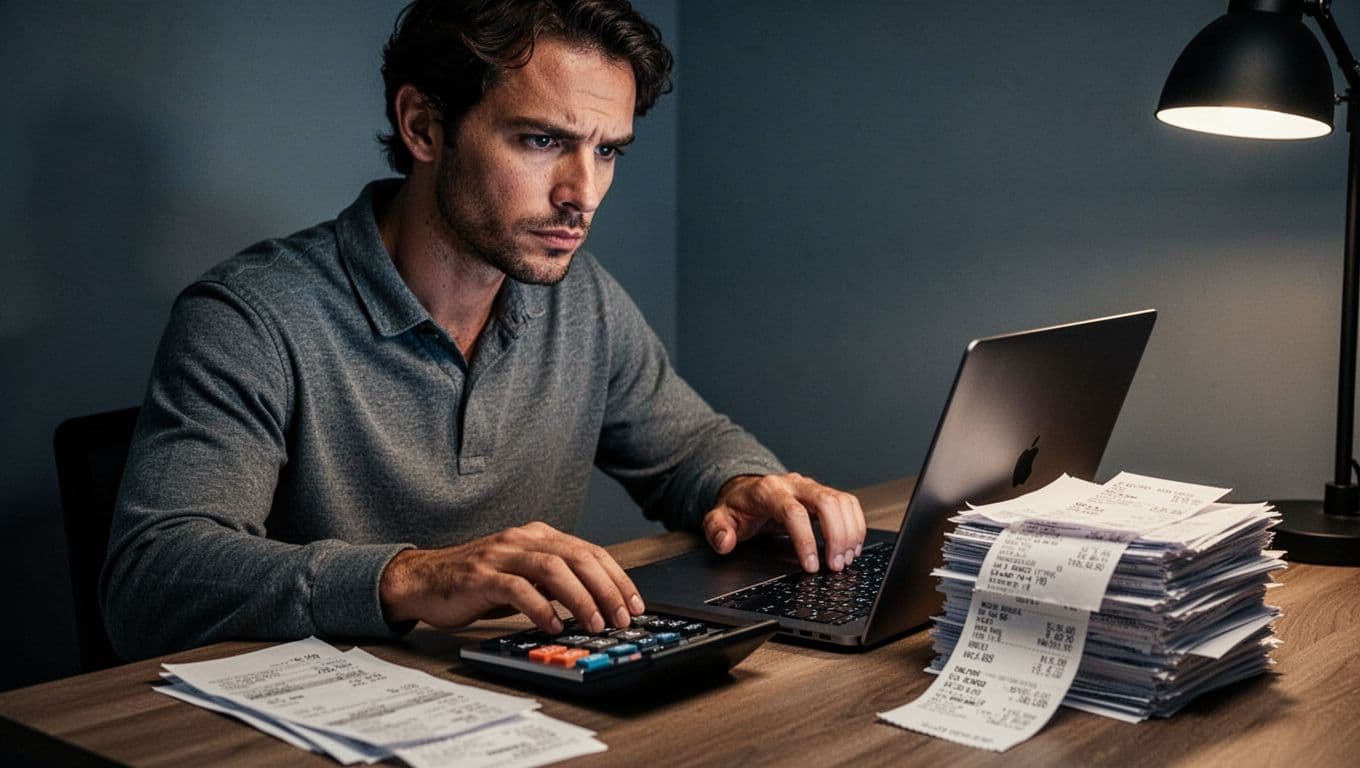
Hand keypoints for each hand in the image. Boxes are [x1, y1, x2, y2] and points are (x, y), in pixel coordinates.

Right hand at [378, 522, 644, 634]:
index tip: (634, 603)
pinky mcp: (480, 576)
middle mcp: (522, 539)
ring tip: (594, 623)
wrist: (422, 579)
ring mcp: (501, 555)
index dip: (617, 577)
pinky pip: (517, 588)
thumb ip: (553, 582)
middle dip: (606, 588)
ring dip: (580, 598)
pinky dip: (540, 607)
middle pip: (577, 557)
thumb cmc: (475, 582)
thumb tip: (596, 603)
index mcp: (538, 536)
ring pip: (552, 568)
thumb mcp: (522, 576)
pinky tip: (553, 625)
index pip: (589, 551)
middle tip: (621, 617)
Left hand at [703, 473, 865, 572]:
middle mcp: (793, 484)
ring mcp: (811, 487)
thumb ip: (717, 530)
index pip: (793, 512)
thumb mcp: (718, 518)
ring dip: (849, 533)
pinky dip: (855, 525)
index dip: (805, 540)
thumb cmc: (738, 508)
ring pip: (841, 502)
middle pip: (826, 503)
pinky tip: (851, 546)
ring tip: (844, 560)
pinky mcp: (824, 493)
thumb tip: (725, 542)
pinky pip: (848, 504)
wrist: (746, 491)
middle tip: (835, 565)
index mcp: (768, 491)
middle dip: (836, 536)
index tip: (810, 566)